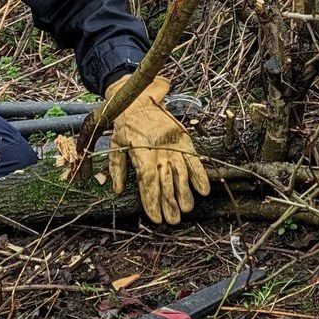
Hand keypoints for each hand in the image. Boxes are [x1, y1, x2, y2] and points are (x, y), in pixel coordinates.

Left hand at [106, 74, 209, 224]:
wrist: (141, 98)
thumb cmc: (125, 123)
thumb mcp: (114, 142)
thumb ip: (116, 167)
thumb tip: (117, 190)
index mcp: (140, 148)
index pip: (148, 178)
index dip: (151, 199)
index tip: (155, 217)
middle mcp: (159, 147)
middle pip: (166, 179)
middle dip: (169, 202)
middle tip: (172, 220)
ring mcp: (173, 143)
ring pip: (181, 172)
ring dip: (185, 192)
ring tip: (186, 209)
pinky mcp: (183, 138)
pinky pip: (193, 158)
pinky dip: (200, 174)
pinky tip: (203, 190)